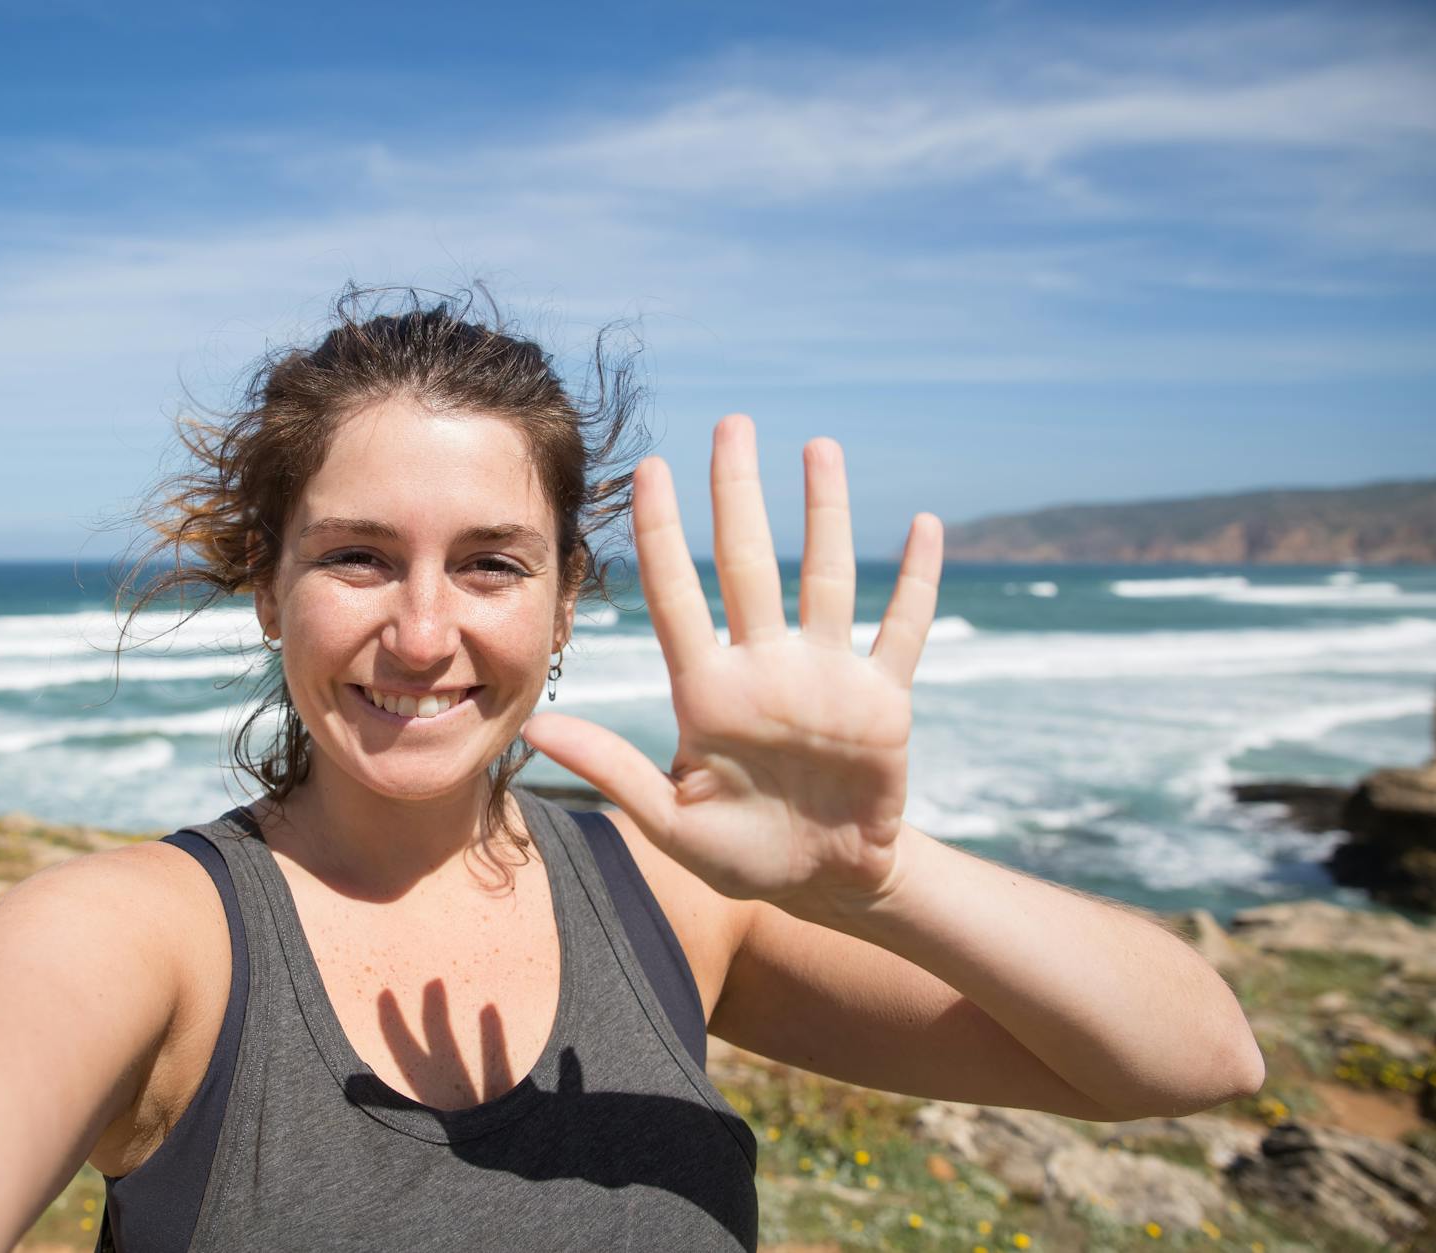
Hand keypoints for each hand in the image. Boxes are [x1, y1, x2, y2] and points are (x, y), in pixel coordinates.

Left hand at [522, 414, 943, 921]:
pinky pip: (903, 629)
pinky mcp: (882, 700)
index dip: (663, 533)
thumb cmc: (741, 856)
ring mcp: (827, 678)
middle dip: (738, 495)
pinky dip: (918, 583)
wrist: (823, 884)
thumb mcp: (671, 823)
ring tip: (819, 448)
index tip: (650, 469)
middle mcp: (765, 669)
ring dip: (826, 515)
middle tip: (732, 424)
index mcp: (708, 694)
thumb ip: (612, 770)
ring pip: (827, 578)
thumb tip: (536, 728)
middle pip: (748, 563)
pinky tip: (924, 528)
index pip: (677, 595)